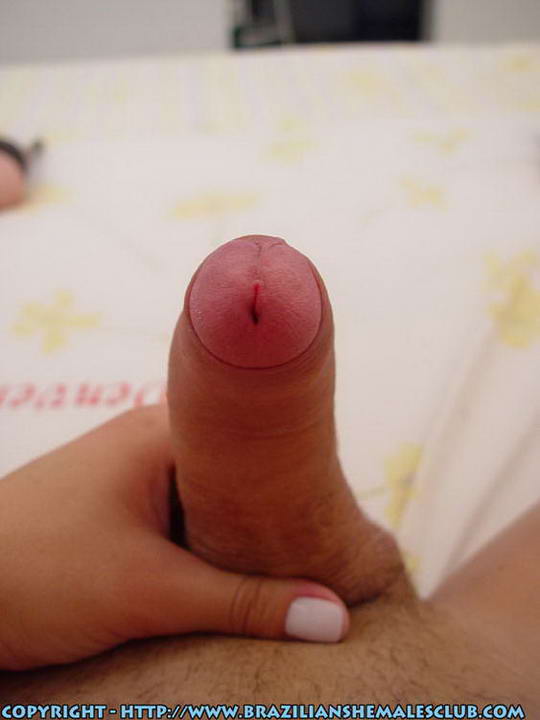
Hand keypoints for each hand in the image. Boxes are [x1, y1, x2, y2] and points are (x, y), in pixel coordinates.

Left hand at [0, 405, 348, 670]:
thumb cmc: (39, 574)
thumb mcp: (150, 591)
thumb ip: (244, 604)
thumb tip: (334, 619)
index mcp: (162, 431)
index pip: (254, 441)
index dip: (300, 478)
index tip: (340, 518)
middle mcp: (150, 440)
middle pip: (237, 473)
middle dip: (274, 514)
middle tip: (324, 550)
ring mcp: (130, 472)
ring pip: (210, 498)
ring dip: (240, 533)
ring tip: (290, 565)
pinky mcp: (116, 505)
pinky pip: (182, 516)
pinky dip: (208, 542)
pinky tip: (230, 573)